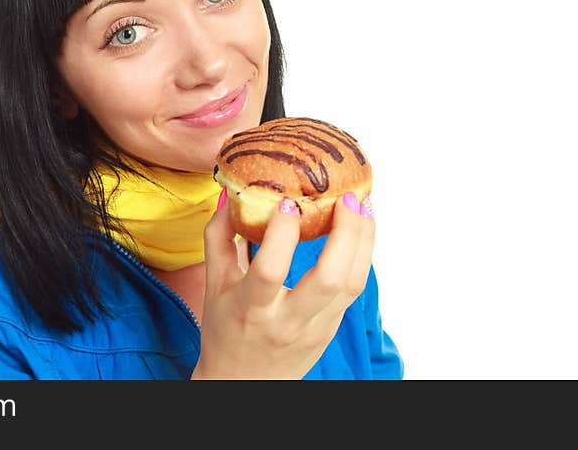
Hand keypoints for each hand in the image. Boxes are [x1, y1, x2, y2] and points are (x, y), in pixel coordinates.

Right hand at [192, 190, 374, 379]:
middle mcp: (288, 321)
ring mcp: (316, 327)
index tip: (287, 203)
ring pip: (353, 283)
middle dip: (346, 232)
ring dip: (364, 240)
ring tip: (363, 205)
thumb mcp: (213, 286)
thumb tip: (228, 194)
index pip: (270, 271)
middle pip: (330, 278)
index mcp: (251, 309)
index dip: (281, 234)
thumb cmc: (225, 331)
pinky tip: (360, 229)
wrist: (243, 383)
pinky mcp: (333, 328)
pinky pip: (355, 288)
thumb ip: (218, 239)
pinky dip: (361, 254)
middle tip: (347, 197)